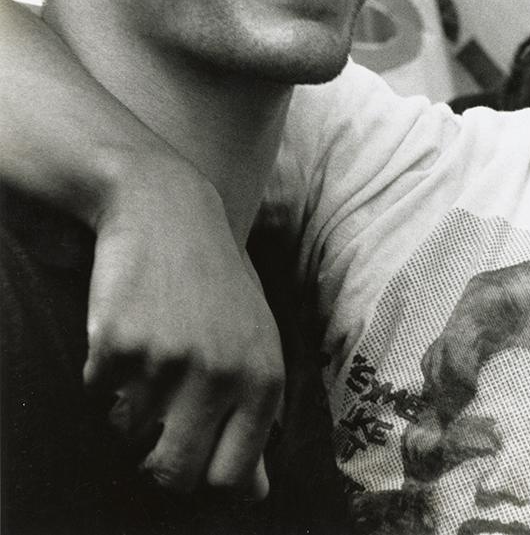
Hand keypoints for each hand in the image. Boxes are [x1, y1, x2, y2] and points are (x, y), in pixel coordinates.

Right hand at [84, 164, 284, 495]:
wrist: (165, 208)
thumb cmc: (214, 280)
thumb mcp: (253, 339)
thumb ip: (255, 414)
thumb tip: (255, 492)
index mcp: (263, 378)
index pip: (227, 479)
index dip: (201, 474)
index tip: (188, 451)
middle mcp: (221, 375)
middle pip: (173, 474)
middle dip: (154, 460)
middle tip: (153, 422)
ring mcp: (168, 362)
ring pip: (126, 437)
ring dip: (125, 409)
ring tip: (146, 354)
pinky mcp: (118, 345)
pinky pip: (95, 397)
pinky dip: (100, 376)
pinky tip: (122, 331)